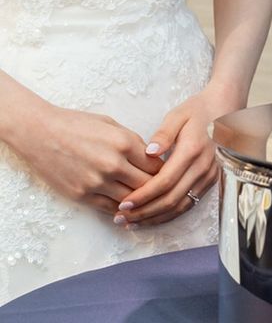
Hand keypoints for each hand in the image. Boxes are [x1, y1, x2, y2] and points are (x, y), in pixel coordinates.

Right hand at [7, 104, 161, 216]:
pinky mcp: (81, 195)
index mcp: (125, 143)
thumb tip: (150, 157)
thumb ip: (133, 142)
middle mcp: (113, 164)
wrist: (41, 133)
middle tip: (162, 191)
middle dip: (156, 188)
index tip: (168, 173)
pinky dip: (120, 210)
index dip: (164, 171)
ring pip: (129, 200)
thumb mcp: (112, 125)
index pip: (156, 165)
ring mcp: (96, 182)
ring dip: (139, 202)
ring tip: (147, 202)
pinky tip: (127, 209)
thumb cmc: (77, 124)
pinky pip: (108, 208)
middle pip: (146, 185)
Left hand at [118, 89, 233, 225]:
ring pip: (180, 206)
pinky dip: (169, 215)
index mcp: (192, 150)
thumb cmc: (197, 111)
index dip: (143, 196)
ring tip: (132, 222)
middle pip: (171, 199)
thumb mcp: (178, 115)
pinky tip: (152, 217)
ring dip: (155, 218)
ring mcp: (209, 175)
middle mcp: (203, 166)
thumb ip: (163, 133)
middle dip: (144, 212)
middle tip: (121, 218)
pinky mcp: (211, 180)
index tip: (123, 204)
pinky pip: (189, 204)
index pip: (164, 182)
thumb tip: (149, 152)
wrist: (224, 109)